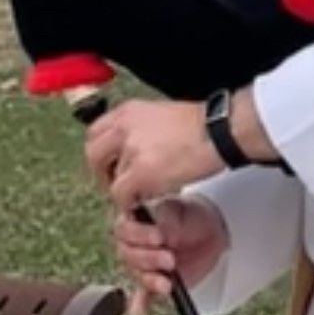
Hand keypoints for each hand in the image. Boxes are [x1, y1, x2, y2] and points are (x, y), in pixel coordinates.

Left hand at [84, 99, 222, 212]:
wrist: (220, 131)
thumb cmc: (203, 125)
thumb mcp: (162, 115)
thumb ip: (143, 128)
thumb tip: (137, 147)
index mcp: (129, 111)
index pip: (96, 132)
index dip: (100, 152)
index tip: (107, 164)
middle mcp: (124, 127)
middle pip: (93, 154)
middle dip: (101, 173)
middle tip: (113, 185)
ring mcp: (131, 150)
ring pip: (110, 178)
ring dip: (122, 189)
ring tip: (139, 194)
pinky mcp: (141, 172)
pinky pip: (122, 195)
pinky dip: (129, 203)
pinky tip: (143, 203)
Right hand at [115, 199, 227, 314]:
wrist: (208, 231)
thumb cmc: (189, 215)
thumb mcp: (180, 212)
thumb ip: (166, 221)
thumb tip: (160, 233)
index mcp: (134, 220)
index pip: (125, 229)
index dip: (139, 235)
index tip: (160, 238)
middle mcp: (133, 244)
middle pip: (127, 254)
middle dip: (149, 258)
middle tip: (170, 259)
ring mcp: (143, 264)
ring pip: (137, 274)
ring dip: (150, 280)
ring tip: (168, 284)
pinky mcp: (153, 282)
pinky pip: (143, 295)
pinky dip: (141, 305)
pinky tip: (140, 313)